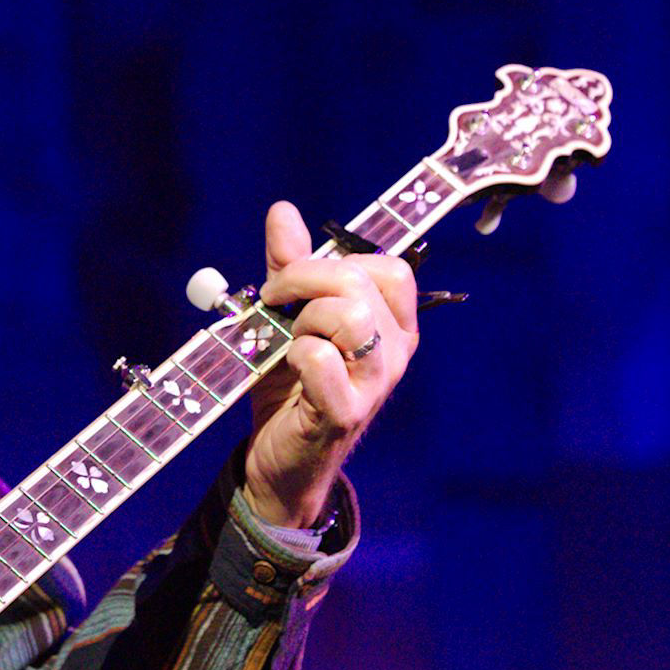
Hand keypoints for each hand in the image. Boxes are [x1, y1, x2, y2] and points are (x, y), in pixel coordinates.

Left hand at [244, 201, 418, 527]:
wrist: (277, 458)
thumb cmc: (288, 386)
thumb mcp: (285, 319)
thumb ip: (288, 267)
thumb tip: (283, 211)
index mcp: (392, 324)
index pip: (388, 268)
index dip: (329, 264)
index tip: (287, 283)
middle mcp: (395, 351)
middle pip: (360, 284)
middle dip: (302, 282)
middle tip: (273, 306)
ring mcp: (376, 383)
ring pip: (348, 317)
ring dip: (302, 322)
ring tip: (288, 343)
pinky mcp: (346, 412)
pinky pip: (321, 360)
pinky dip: (294, 355)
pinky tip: (289, 369)